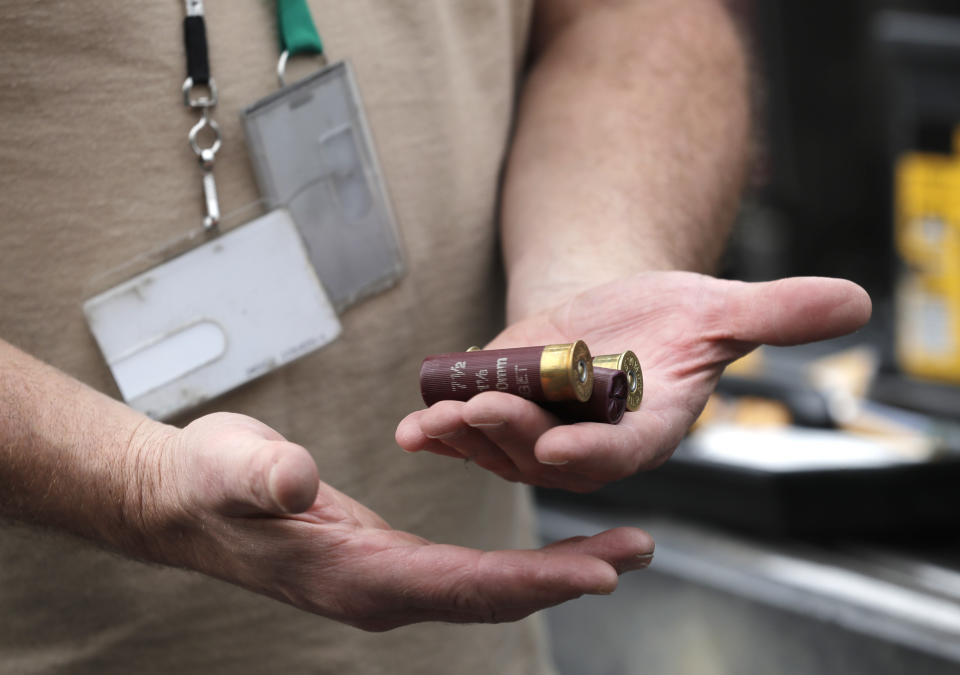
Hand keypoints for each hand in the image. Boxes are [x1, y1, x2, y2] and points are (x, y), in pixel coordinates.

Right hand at [130, 413, 653, 630]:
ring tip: (616, 550)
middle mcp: (380, 591)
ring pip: (485, 587)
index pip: (461, 585)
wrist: (186, 499)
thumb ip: (264, 477)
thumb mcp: (230, 468)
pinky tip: (547, 554)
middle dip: (565, 577)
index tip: (601, 571)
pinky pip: (466, 572)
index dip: (533, 581)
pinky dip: (516, 566)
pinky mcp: (387, 561)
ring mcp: (386, 580)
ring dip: (552, 573)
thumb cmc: (209, 484)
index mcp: (356, 576)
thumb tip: (296, 483)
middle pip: (490, 594)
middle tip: (636, 552)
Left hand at [396, 271, 871, 491]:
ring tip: (440, 413)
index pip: (623, 450)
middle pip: (551, 452)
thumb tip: (858, 300)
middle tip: (488, 406)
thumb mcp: (723, 307)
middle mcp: (591, 443)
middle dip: (518, 434)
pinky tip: (414, 421)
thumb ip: (779, 313)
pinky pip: (470, 430)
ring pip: (502, 447)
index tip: (566, 449)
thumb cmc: (670, 317)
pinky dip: (442, 426)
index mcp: (647, 427)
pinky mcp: (504, 417)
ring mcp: (542, 435)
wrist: (615, 317)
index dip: (596, 451)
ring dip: (470, 433)